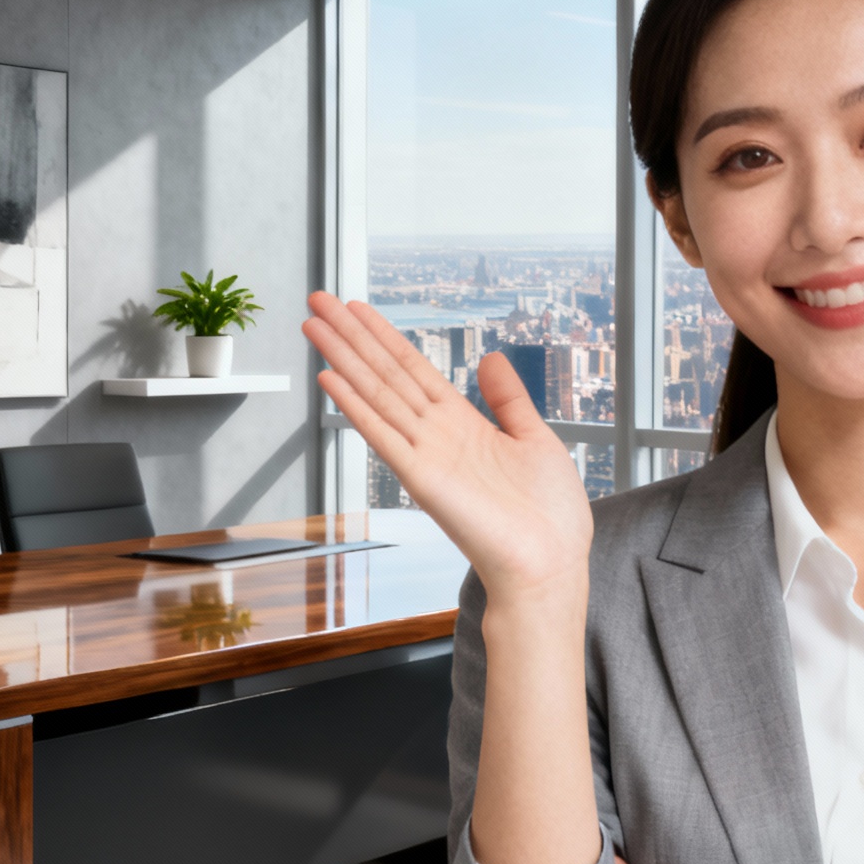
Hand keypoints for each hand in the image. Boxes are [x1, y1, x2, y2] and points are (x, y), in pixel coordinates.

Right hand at [301, 292, 592, 603]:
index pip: (412, 368)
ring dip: (343, 357)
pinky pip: (382, 434)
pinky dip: (355, 406)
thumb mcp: (535, 438)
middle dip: (350, 335)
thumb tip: (490, 358)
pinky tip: (331, 378)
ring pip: (376, 393)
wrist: (550, 564)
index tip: (356, 308)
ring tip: (313, 323)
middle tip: (317, 298)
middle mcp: (436, 435)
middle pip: (384, 372)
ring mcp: (426, 455)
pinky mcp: (422, 479)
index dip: (383, 336)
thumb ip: (509, 399)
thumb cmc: (548, 514)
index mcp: (462, 424)